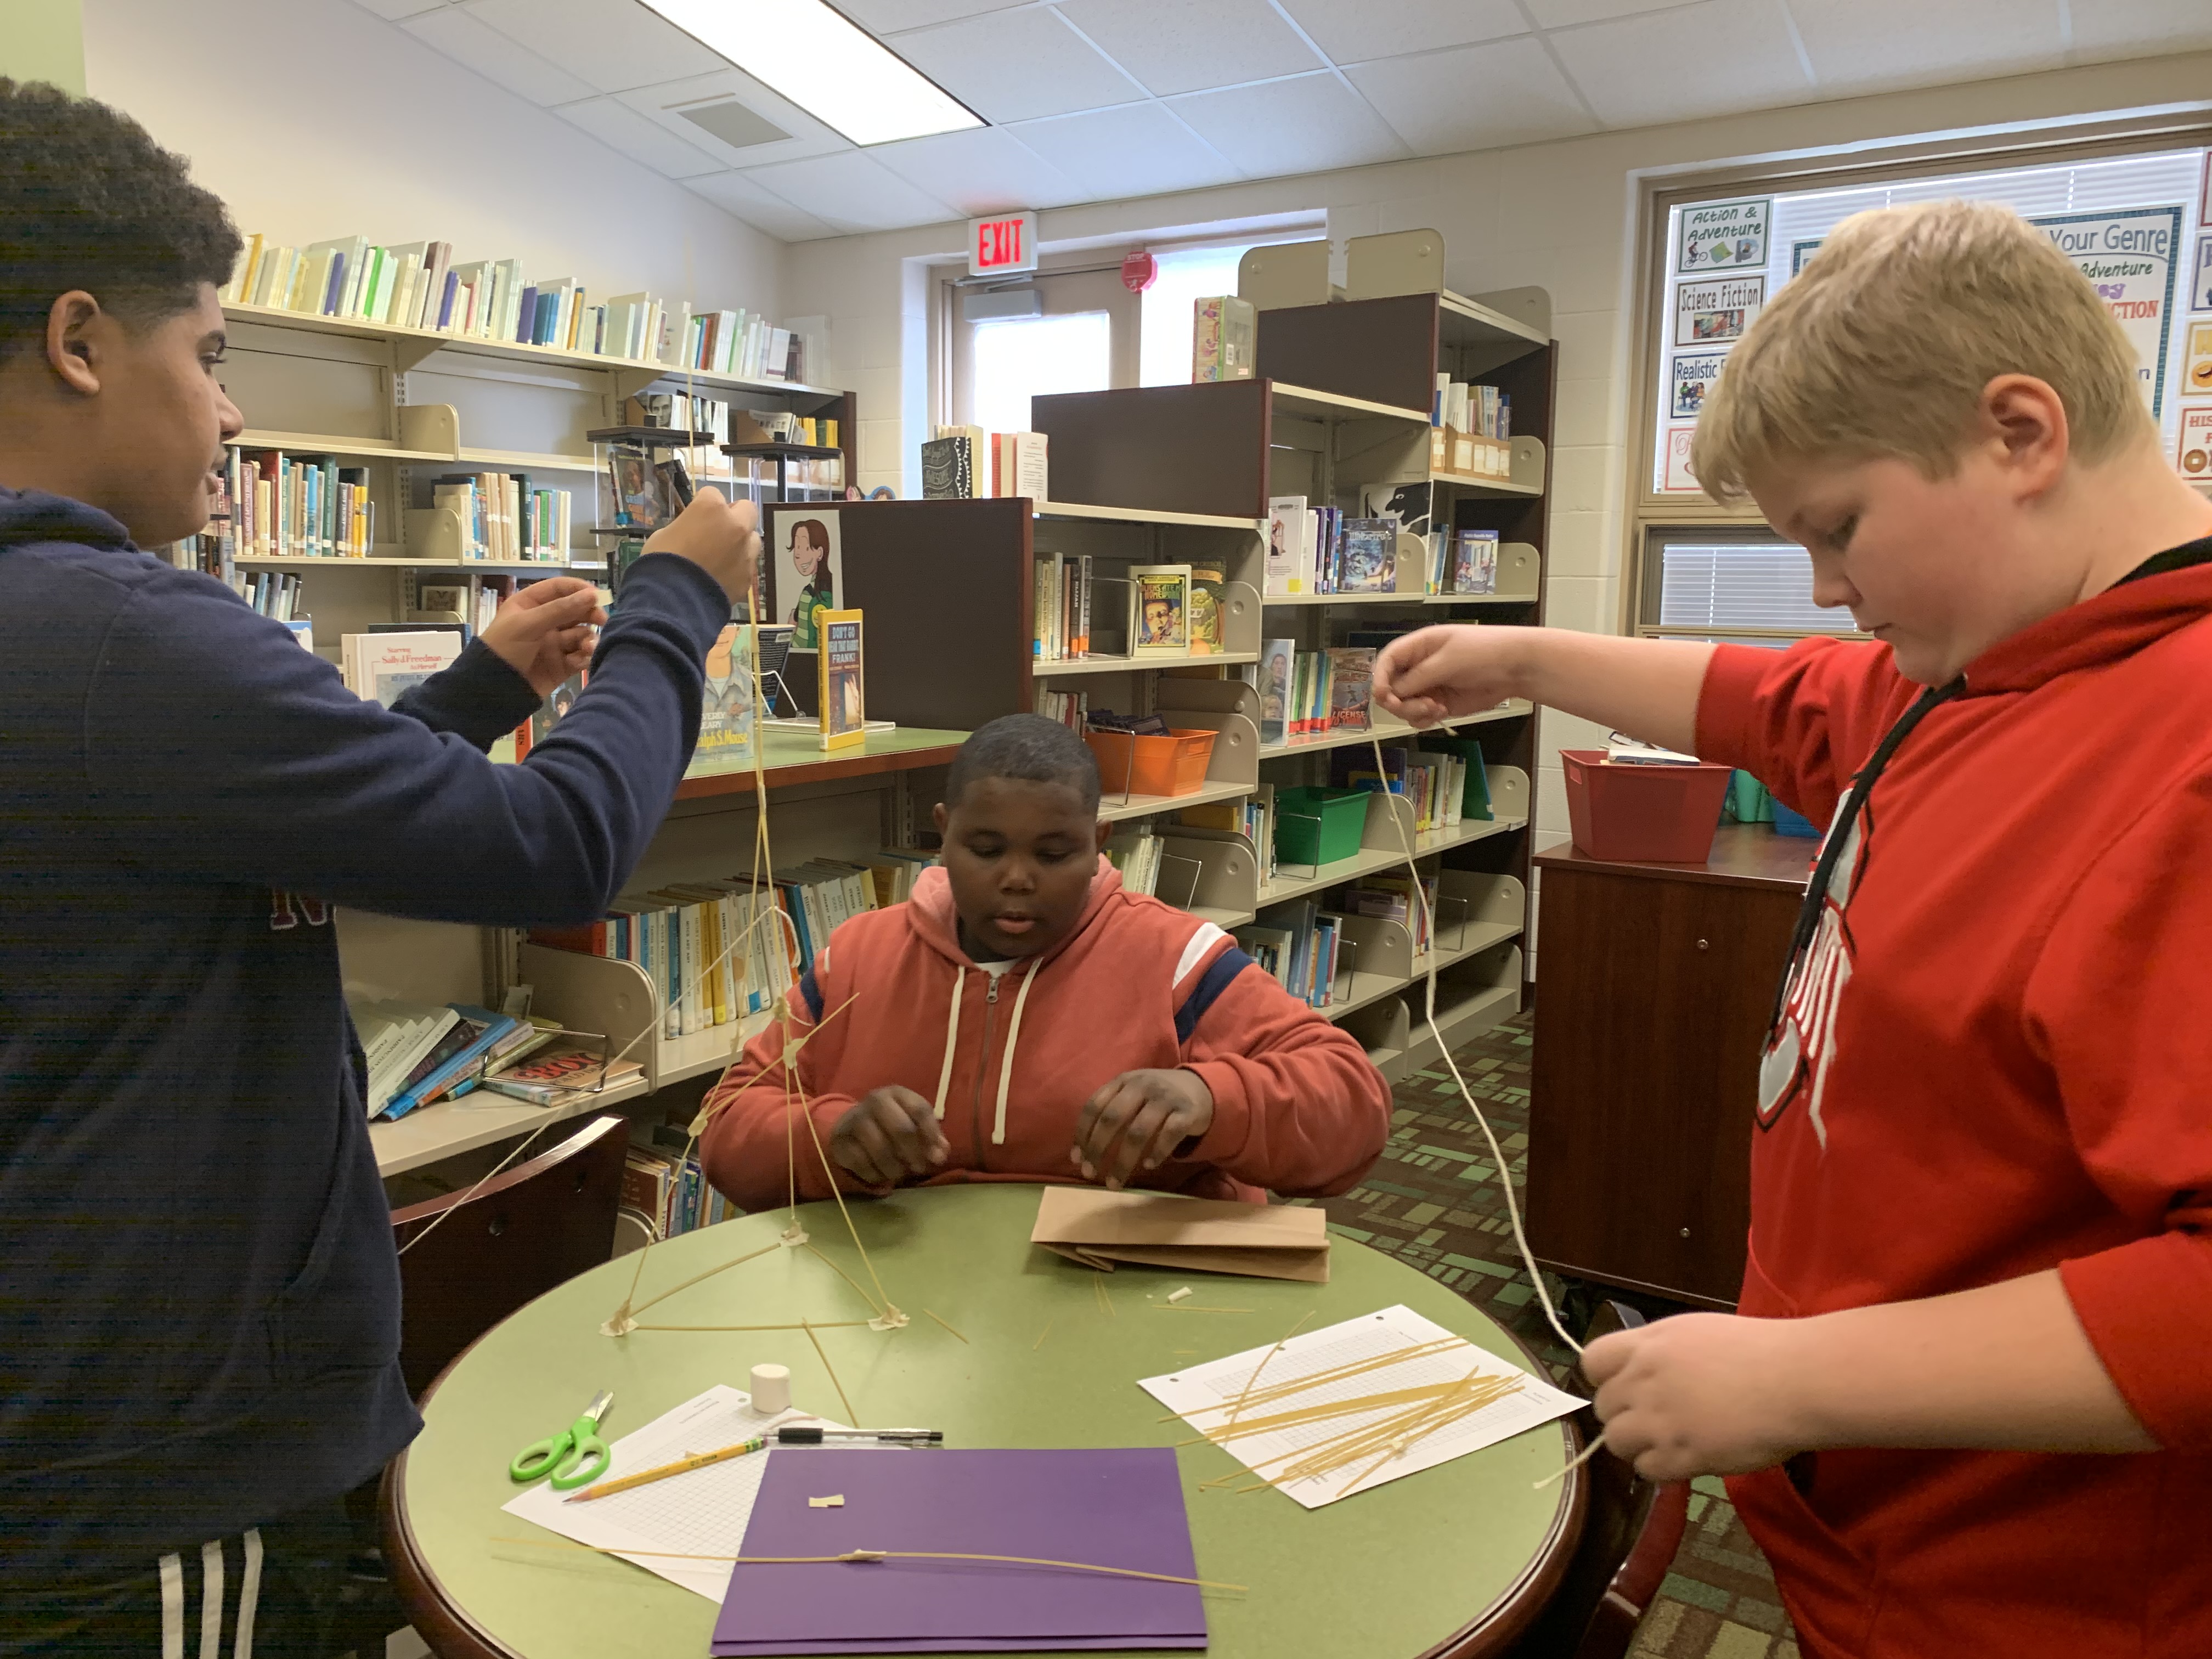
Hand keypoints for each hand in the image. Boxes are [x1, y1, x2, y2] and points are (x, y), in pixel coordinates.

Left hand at [480, 577, 603, 697]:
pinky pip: (580, 657)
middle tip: (602, 620)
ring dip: (588, 639)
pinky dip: (585, 657)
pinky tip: (583, 659)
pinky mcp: (562, 665)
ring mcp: (554, 644)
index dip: (579, 589)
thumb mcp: (528, 624)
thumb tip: (592, 595)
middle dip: (590, 614)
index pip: (559, 588)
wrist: (495, 689)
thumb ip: (561, 609)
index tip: (597, 596)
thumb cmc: (505, 648)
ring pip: (581, 634)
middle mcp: (545, 621)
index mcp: (531, 604)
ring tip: (587, 647)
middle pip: (575, 611)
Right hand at [643, 487, 758, 604]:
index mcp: (711, 508)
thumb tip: (692, 532)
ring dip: (741, 542)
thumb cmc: (661, 563)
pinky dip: (737, 567)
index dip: (702, 505)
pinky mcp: (748, 577)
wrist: (673, 603)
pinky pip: (747, 565)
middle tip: (718, 529)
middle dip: (734, 516)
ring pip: (753, 539)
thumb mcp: (665, 535)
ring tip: (723, 555)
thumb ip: (686, 527)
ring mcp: (745, 552)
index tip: (695, 517)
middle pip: (747, 509)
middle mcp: (735, 525)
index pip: (712, 494)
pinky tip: (721, 577)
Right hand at [829, 1086, 948, 1186]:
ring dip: (895, 1168)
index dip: (932, 1135)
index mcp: (897, 1093)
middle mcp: (875, 1100)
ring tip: (901, 1175)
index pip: (920, 1109)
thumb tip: (941, 1154)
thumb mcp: (913, 1123)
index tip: (939, 1158)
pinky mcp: (841, 1139)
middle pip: (900, 1128)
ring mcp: (855, 1118)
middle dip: (914, 1153)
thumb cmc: (891, 1123)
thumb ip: (931, 1137)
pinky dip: (875, 1175)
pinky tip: (882, 1178)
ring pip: (880, 1148)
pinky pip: (861, 1163)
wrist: (851, 1124)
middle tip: (919, 1169)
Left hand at [1070, 1069, 1214, 1190]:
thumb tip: (1081, 1151)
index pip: (1095, 1106)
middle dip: (1098, 1149)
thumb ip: (1110, 1110)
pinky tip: (1148, 1165)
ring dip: (1123, 1161)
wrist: (1200, 1088)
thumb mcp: (1132, 1093)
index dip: (1082, 1133)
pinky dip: (1157, 1152)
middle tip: (1090, 1174)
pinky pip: (1169, 1134)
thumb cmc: (1157, 1097)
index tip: (1077, 1159)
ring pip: (1138, 1133)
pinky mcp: (1187, 1112)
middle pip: (1113, 1119)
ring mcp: (1166, 1098)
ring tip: (1115, 1182)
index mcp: (1123, 1081)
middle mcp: (1142, 1085)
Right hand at [1371, 625, 1526, 726]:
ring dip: (1414, 711)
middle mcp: (1419, 667)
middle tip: (1421, 706)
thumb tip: (1394, 693)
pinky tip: (1442, 712)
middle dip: (1400, 701)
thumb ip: (1418, 677)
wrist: (1514, 667)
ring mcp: (1429, 686)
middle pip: (1391, 688)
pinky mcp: (1439, 703)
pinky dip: (1425, 719)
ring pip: (1403, 706)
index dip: (1379, 678)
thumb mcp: (1447, 661)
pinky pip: (1419, 717)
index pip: (1387, 661)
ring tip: (1437, 708)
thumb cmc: (1483, 652)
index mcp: (1418, 646)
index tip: (1383, 696)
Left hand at [1583, 1313, 1809, 1480]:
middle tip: (1655, 1421)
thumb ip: (1663, 1353)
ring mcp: (1659, 1419)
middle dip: (1623, 1415)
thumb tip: (1647, 1373)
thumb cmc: (1760, 1350)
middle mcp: (1643, 1379)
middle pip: (1603, 1406)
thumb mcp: (1697, 1334)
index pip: (1592, 1361)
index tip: (1625, 1387)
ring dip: (1637, 1446)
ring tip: (1668, 1443)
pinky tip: (1685, 1460)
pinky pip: (1646, 1470)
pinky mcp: (1680, 1455)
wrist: (1795, 1379)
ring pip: (1616, 1442)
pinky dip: (1660, 1470)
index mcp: (1648, 1344)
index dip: (1604, 1378)